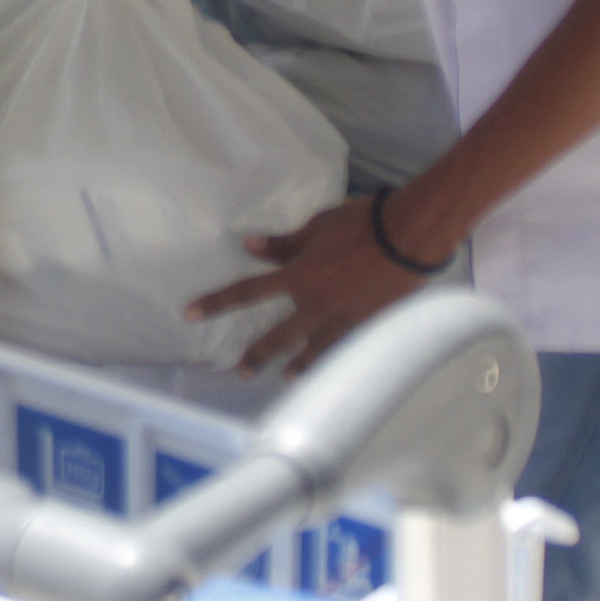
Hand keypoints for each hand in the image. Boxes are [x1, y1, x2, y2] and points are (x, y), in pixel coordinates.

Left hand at [187, 190, 451, 373]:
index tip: (190, 313)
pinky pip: (345, 348)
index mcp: (298, 277)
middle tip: (242, 370)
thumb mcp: (317, 226)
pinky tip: (331, 366)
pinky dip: (334, 358)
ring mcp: (342, 320)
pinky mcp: (369, 326)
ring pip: (313, 351)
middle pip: (278, 336)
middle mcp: (315, 305)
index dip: (216, 303)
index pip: (247, 292)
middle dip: (258, 354)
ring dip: (297, 366)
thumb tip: (251, 247)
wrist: (409, 236)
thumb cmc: (361, 222)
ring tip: (286, 378)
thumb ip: (284, 244)